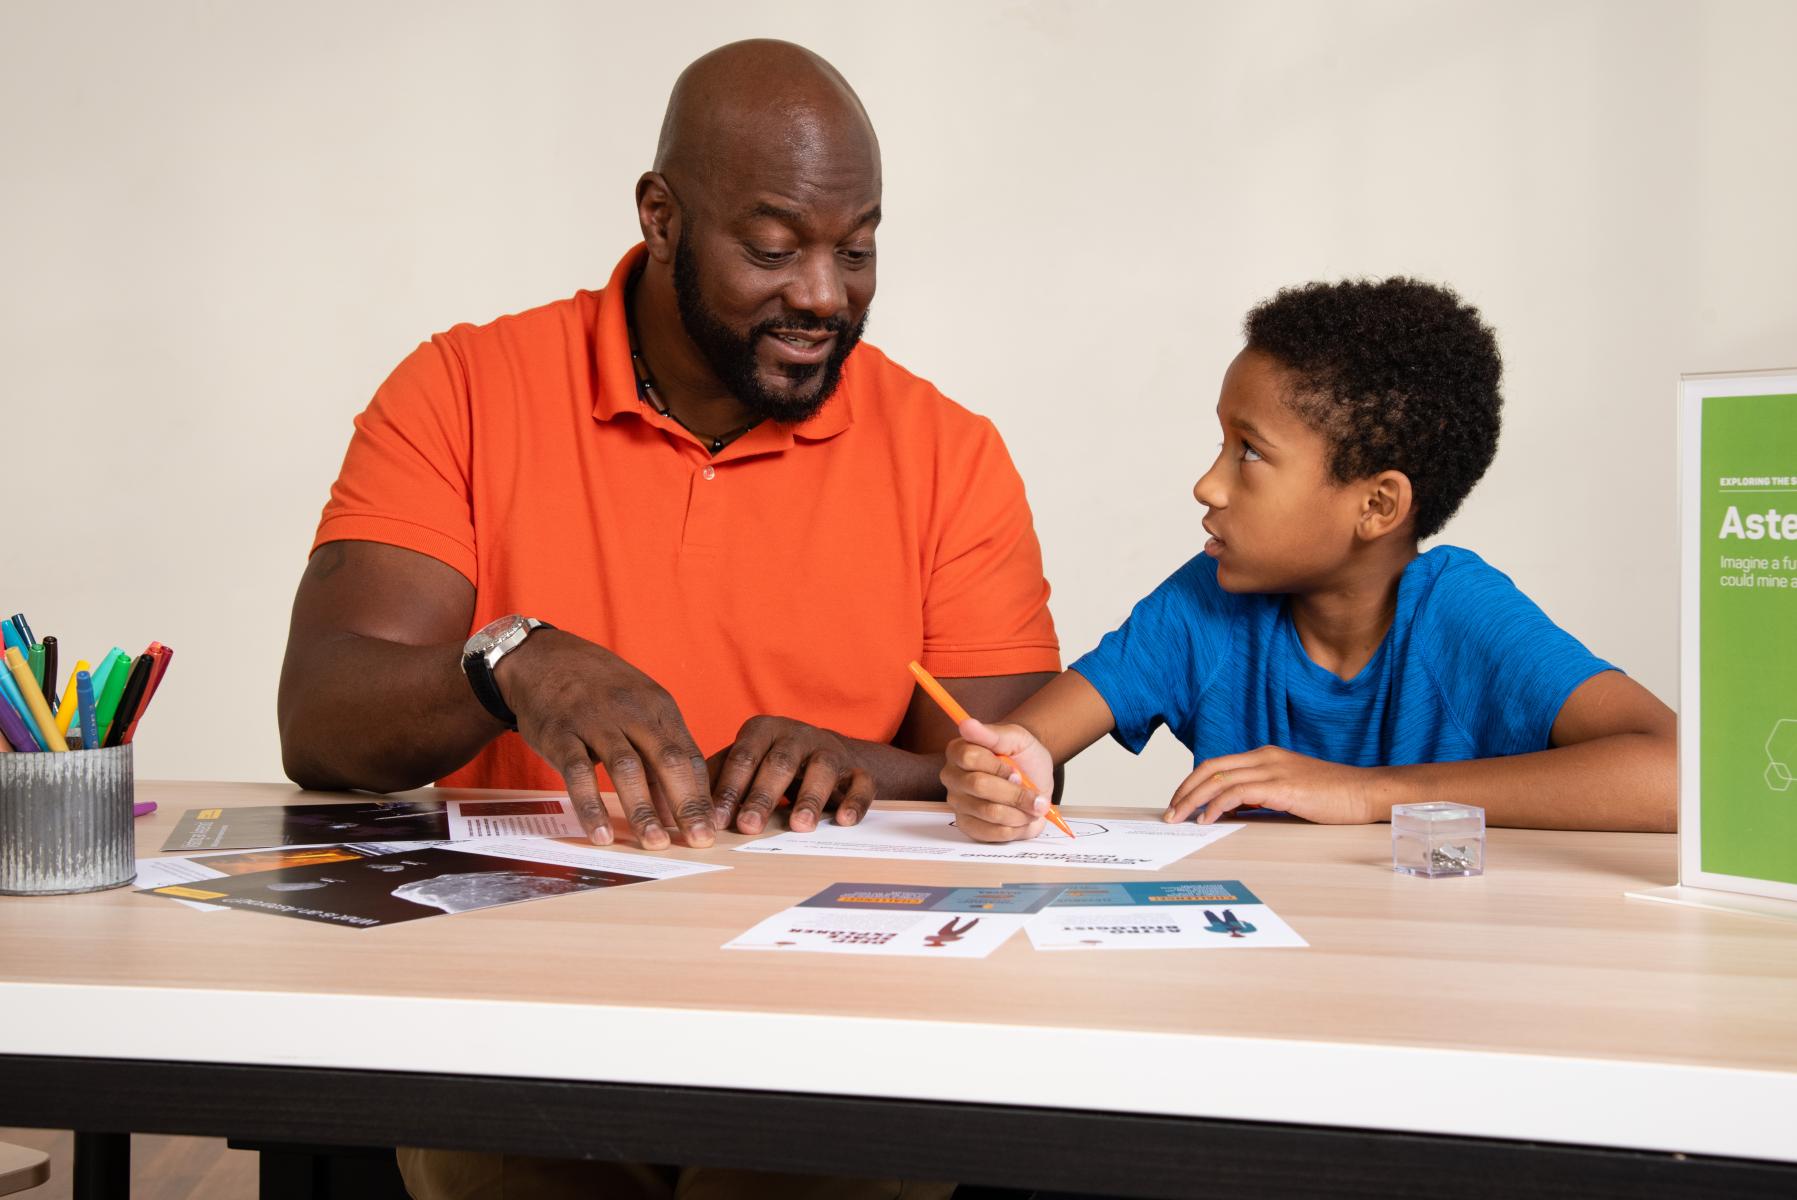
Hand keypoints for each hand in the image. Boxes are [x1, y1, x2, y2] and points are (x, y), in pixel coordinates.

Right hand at [494, 630, 713, 850]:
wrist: (544, 657)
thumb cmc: (599, 691)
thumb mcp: (638, 708)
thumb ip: (657, 754)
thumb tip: (675, 808)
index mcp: (658, 707)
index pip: (689, 755)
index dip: (703, 794)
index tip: (713, 828)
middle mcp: (632, 712)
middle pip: (667, 760)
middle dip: (686, 803)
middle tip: (699, 840)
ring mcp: (595, 721)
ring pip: (626, 768)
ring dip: (642, 809)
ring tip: (654, 843)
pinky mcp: (560, 733)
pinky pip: (578, 773)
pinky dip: (590, 806)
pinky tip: (600, 834)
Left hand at [709, 716, 874, 833]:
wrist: (825, 754)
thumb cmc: (771, 761)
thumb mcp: (744, 761)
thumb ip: (718, 777)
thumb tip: (683, 806)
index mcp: (763, 730)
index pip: (743, 757)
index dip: (729, 789)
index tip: (715, 819)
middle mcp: (797, 735)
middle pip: (780, 763)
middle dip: (763, 796)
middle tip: (749, 826)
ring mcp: (830, 750)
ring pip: (823, 769)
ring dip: (810, 799)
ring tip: (799, 826)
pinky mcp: (858, 769)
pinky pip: (861, 784)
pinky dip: (854, 802)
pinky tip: (843, 821)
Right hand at [940, 718, 1052, 842]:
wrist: (1035, 778)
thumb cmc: (1023, 757)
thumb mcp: (1016, 738)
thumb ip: (992, 733)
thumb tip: (966, 724)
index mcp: (958, 751)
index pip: (970, 758)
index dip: (999, 767)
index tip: (1017, 771)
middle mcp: (952, 777)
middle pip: (979, 786)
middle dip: (1015, 792)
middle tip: (1033, 793)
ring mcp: (957, 803)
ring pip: (989, 812)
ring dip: (1020, 811)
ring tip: (1030, 805)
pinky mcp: (967, 825)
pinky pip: (991, 833)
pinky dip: (1015, 827)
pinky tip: (1021, 817)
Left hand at [1165, 746, 1378, 824]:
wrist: (1366, 792)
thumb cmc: (1333, 796)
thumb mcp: (1290, 791)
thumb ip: (1261, 795)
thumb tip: (1232, 809)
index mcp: (1266, 755)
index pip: (1217, 764)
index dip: (1193, 782)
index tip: (1179, 802)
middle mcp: (1265, 757)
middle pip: (1210, 769)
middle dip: (1184, 790)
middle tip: (1170, 813)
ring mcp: (1273, 769)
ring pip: (1218, 780)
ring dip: (1193, 800)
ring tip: (1180, 819)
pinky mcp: (1282, 786)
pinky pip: (1238, 793)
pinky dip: (1217, 806)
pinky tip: (1208, 820)